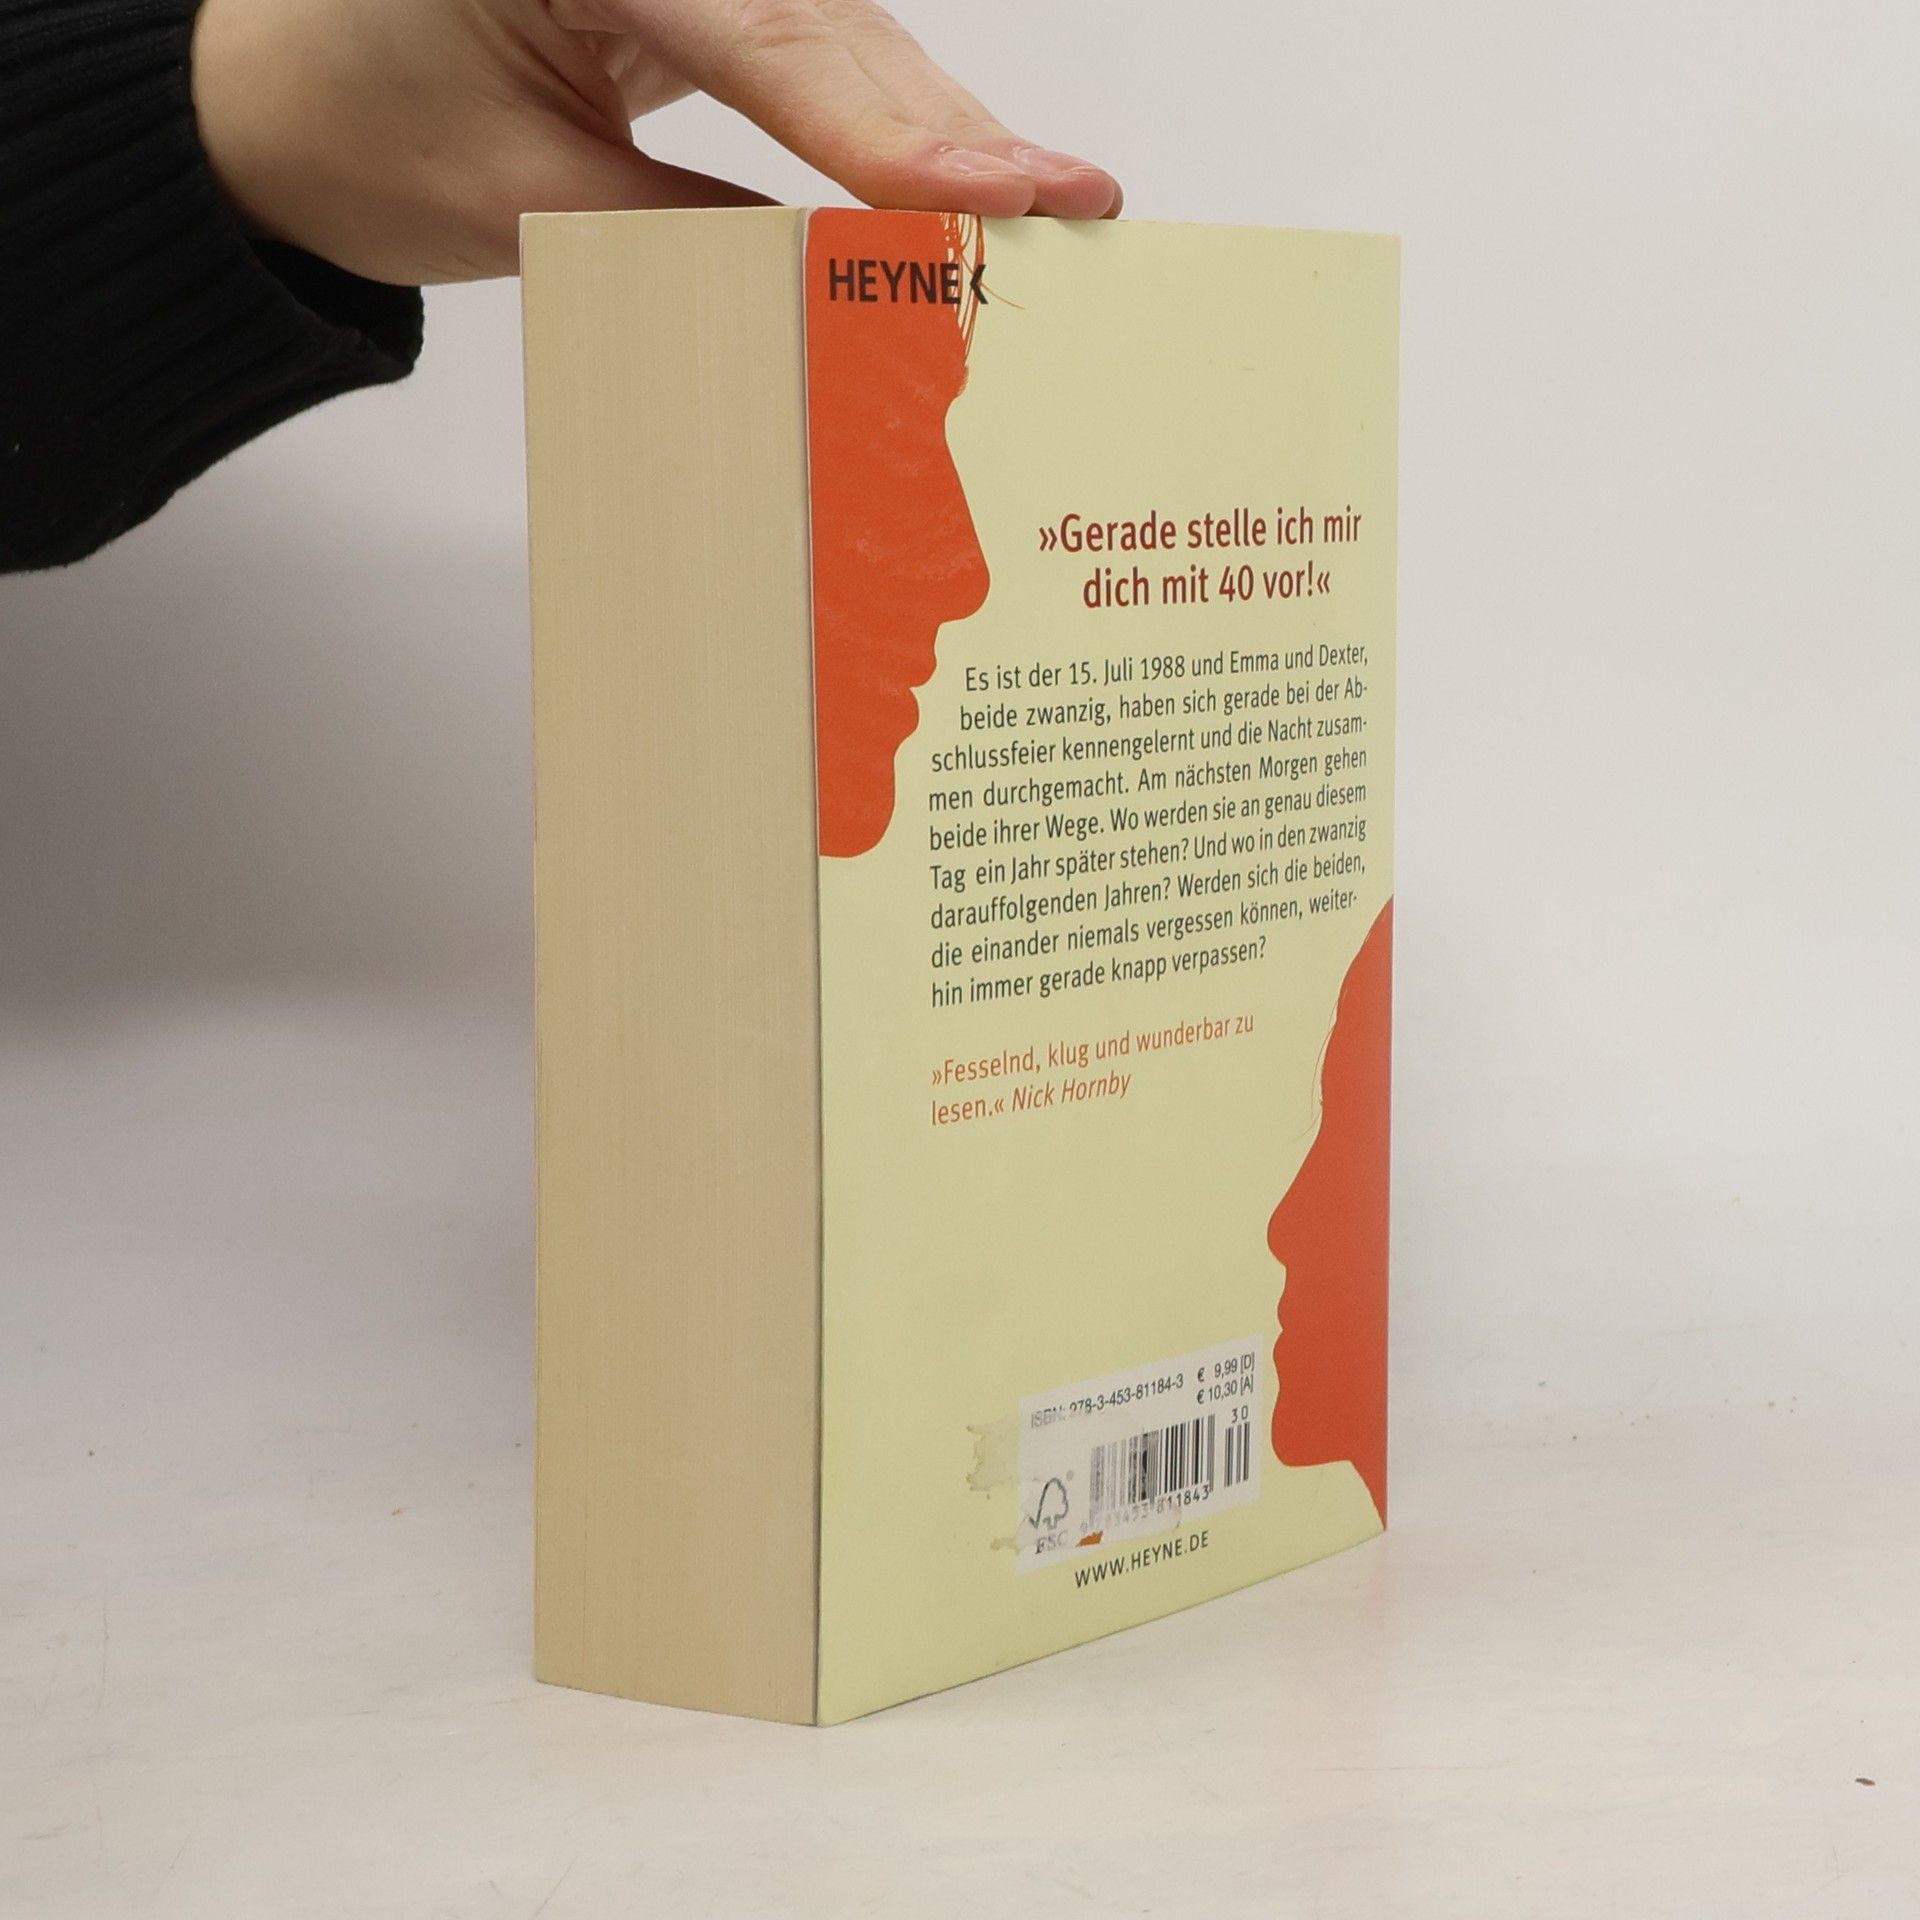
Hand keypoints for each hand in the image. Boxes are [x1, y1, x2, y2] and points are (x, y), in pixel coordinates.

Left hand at [190, 0, 1122, 284]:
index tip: (986, 199)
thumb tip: (836, 297)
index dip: (883, 132)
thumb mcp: (522, 203)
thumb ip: (684, 241)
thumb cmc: (362, 128)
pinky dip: (889, 130)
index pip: (764, 40)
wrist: (278, 96)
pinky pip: (818, 53)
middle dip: (949, 132)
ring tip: (1052, 203)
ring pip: (846, 38)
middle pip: (832, 26)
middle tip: (1073, 206)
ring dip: (944, 136)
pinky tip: (969, 180)